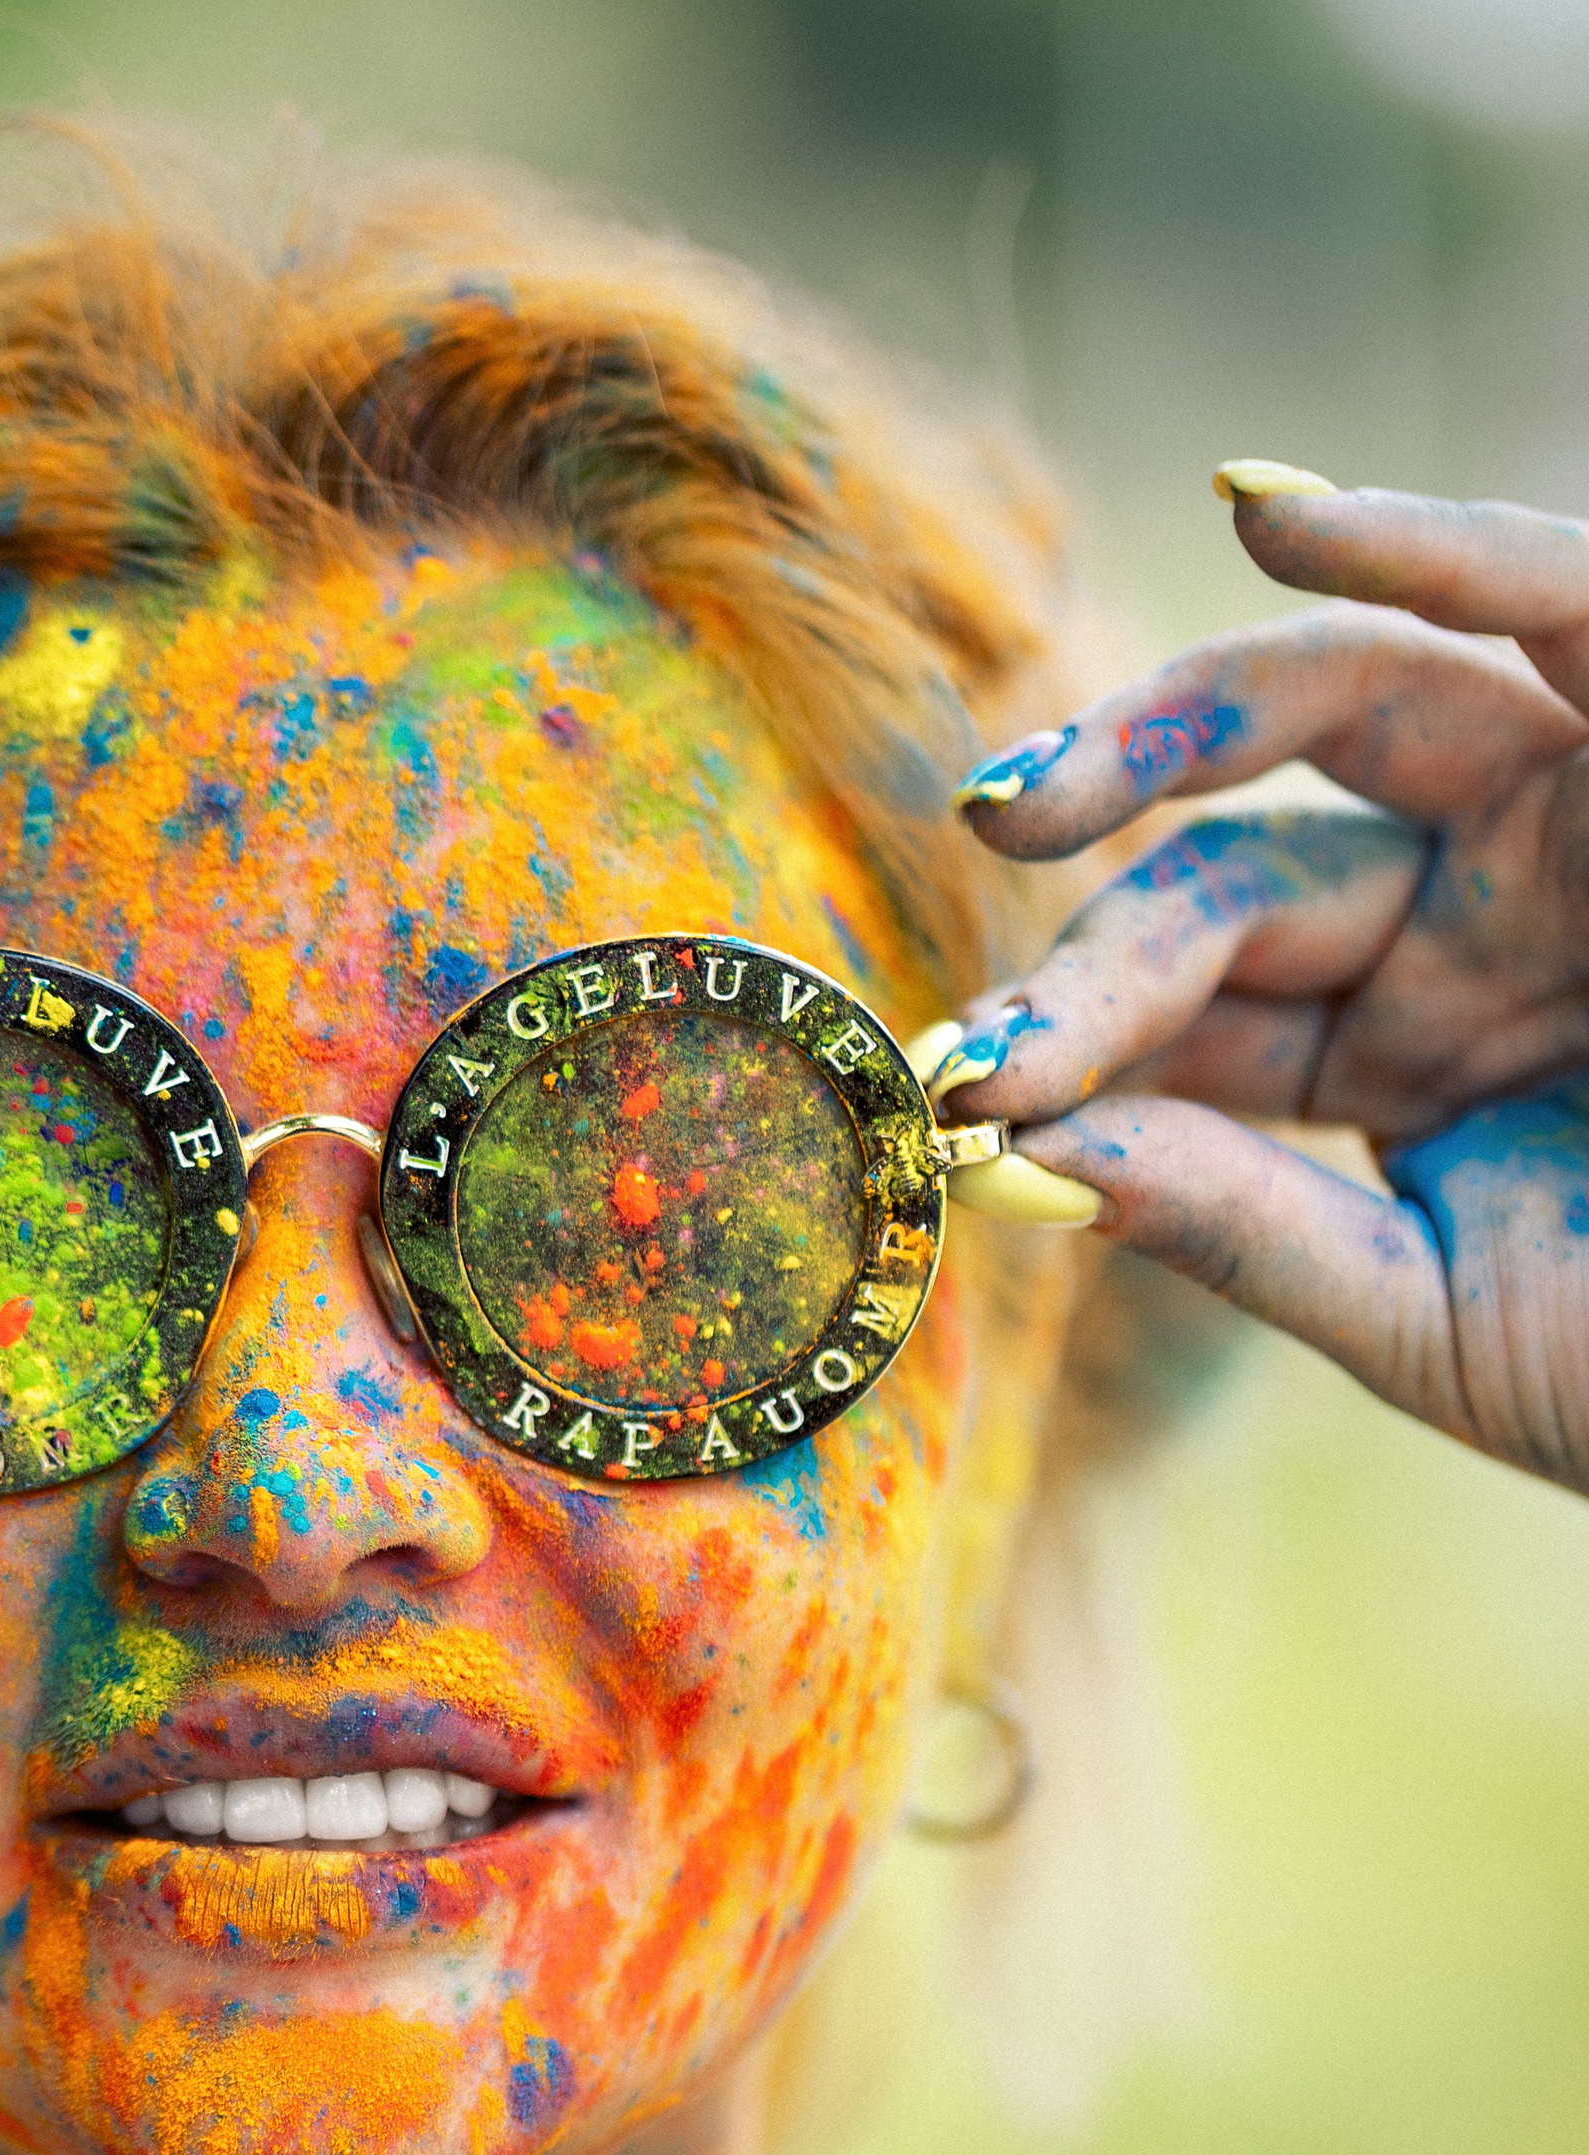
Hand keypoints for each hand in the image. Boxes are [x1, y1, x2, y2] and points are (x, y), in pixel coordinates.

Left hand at [944, 473, 1588, 1497]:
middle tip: (979, 1048)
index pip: (1197, 1023)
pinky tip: (1265, 505)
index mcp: (1402, 1055)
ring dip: (1172, 728)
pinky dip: (1431, 543)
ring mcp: (1567, 818)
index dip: (1072, 1047)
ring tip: (1015, 797)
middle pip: (1237, 881)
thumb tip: (1027, 1165)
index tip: (955, 1104)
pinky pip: (1557, 600)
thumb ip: (1250, 1233)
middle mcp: (1465, 916)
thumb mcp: (1445, 1320)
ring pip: (1345, 712)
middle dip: (1098, 953)